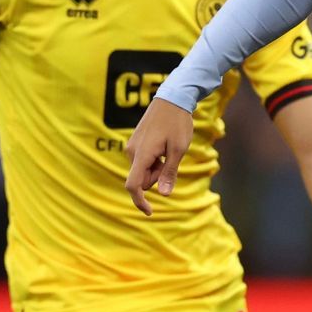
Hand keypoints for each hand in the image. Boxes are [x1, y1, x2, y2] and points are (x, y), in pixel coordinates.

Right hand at [124, 99, 196, 215]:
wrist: (172, 99)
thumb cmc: (178, 123)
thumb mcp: (178, 150)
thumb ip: (169, 173)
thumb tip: (163, 194)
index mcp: (142, 154)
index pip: (133, 185)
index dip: (139, 201)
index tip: (150, 212)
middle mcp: (132, 152)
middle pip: (142, 179)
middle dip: (157, 177)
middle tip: (171, 159)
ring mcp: (132, 146)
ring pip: (144, 170)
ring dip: (156, 168)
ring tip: (168, 150)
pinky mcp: (135, 143)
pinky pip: (143, 161)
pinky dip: (154, 160)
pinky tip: (163, 146)